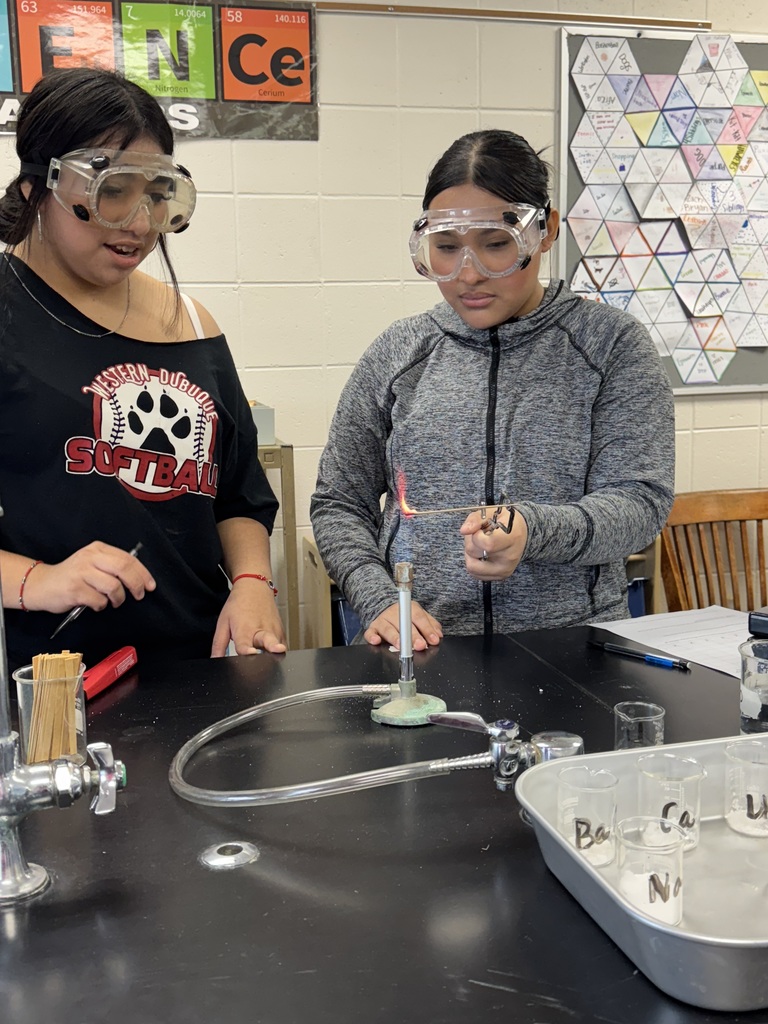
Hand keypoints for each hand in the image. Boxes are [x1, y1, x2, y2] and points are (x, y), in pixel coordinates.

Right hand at [22, 541, 154, 613]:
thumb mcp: (92, 563)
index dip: (143, 573)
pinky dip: (101, 606)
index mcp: (97, 549)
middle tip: (139, 595)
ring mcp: (81, 573)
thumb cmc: (72, 576)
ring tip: (113, 601)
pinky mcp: (74, 589)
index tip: (150, 585)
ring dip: (118, 598)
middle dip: (136, 585)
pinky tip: (95, 604)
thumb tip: (140, 578)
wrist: (42, 585)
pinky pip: (99, 600)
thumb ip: (112, 566)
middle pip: (124, 569)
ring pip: (114, 586)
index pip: (128, 558)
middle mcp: (89, 557)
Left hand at [211, 579, 286, 655]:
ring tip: (273, 654)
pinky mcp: (282, 632)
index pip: (245, 644)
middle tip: (277, 649)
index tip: (250, 653)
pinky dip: (278, 652)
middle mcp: (261, 630)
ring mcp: (274, 631)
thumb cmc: (239, 604)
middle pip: (270, 642)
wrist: (254, 588)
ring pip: (278, 648)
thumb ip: (219, 644)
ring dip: (275, 654)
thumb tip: (215, 660)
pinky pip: (283, 646)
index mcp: (244, 630)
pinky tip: (272, 651)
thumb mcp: (223, 623)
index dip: (247, 650)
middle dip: (273, 647)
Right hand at [364, 600, 442, 650]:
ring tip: (400, 646)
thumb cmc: (404, 616)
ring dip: (395, 637)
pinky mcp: (372, 628)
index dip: (427, 629)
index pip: (419, 618)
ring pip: (388, 629)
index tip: (433, 640)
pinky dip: (372, 636)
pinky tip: (376, 641)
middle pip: (404, 624)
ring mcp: (382, 620)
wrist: (383, 606)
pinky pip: (370, 632)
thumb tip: (438, 635)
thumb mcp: (419, 616)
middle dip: (413, 636)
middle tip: (420, 645)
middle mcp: (394, 613)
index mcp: (408, 608)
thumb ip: (430, 624)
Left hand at [460, 507, 527, 580]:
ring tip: (479, 545)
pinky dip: (474, 563)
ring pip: (472, 567)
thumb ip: (475, 519)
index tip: (480, 531)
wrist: (522, 532)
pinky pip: (476, 574)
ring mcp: (505, 569)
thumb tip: (464, 530)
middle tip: (478, 535)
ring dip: (470, 555)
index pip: (488, 545)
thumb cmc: (505, 521)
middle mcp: (510, 557)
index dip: (476, 536)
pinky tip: (482, 553)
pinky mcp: (501, 576)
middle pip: (474, 554)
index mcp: (511, 537)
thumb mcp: (491, 512)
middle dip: (470, 542)